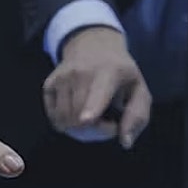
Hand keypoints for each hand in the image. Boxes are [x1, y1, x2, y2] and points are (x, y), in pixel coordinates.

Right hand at [45, 27, 151, 147]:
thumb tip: (125, 142)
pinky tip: (78, 112)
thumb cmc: (120, 73)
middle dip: (95, 132)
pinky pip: (55, 119)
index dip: (91, 109)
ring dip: (80, 130)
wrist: (92, 45)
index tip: (87, 119)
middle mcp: (80, 73)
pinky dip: (67, 124)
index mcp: (109, 72)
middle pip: (80, 118)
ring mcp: (61, 78)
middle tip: (107, 123)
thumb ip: (137, 116)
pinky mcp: (48, 85)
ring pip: (65, 121)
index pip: (97, 93)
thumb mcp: (139, 89)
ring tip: (93, 117)